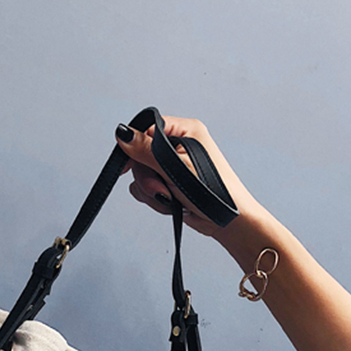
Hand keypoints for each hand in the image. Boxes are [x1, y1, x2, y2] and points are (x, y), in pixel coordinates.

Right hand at [115, 116, 267, 240]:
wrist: (227, 222)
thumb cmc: (213, 192)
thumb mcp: (176, 167)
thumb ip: (146, 151)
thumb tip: (123, 134)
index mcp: (186, 130)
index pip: (147, 129)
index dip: (133, 148)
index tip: (126, 167)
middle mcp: (180, 145)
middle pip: (141, 155)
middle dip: (147, 177)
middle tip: (161, 189)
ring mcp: (175, 166)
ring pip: (143, 175)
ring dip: (152, 191)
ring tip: (170, 198)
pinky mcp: (172, 184)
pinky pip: (148, 189)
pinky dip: (155, 200)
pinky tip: (170, 204)